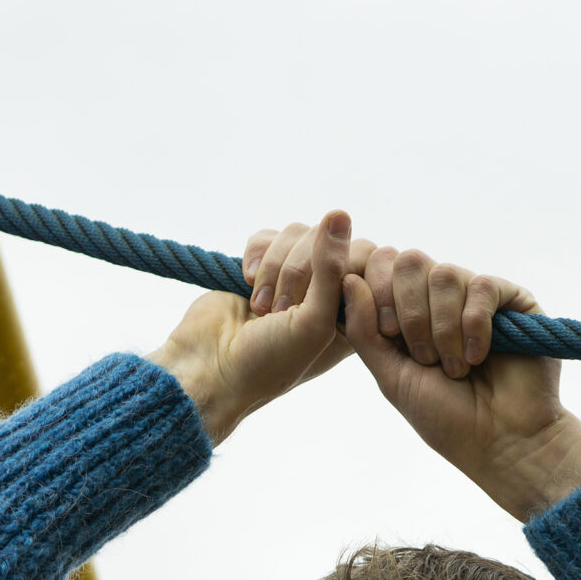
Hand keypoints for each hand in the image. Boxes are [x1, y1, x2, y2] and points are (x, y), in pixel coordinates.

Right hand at [148, 211, 365, 444]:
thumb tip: (339, 214)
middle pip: (332, 241)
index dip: (353, 267)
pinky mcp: (264, 264)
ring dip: (275, 267)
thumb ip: (332, 269)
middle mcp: (327, 292)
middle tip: (279, 310)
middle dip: (301, 270)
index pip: (371, 261)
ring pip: (298, 234)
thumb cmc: (267, 361)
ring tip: (260, 307)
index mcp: (353, 313)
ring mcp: (294, 277)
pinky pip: (270, 235)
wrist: (209, 366)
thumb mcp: (313, 322)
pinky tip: (246, 282)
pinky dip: (256, 255)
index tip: (335, 294)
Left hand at [341, 250, 580, 519]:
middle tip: (423, 356)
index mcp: (408, 314)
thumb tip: (347, 278)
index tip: (390, 335)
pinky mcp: (513, 302)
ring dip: (443, 327)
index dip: (379, 291)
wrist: (501, 443)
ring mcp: (476, 298)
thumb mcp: (392, 378)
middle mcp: (441, 300)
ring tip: (455, 368)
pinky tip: (479, 357)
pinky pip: (483, 286)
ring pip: (445, 273)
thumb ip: (365, 331)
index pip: (383, 266)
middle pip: (411, 260)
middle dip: (409, 309)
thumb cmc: (446, 418)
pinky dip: (474, 324)